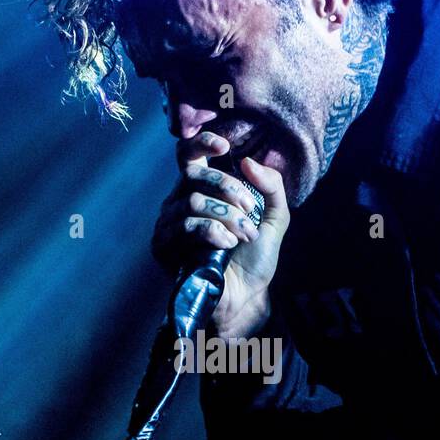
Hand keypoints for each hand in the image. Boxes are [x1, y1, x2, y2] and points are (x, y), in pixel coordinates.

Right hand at [151, 129, 289, 339]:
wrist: (245, 296)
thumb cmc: (254, 258)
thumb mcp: (275, 218)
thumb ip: (271, 186)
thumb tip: (248, 162)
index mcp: (202, 189)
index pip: (188, 155)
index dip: (202, 143)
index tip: (224, 146)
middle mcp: (180, 201)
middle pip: (194, 174)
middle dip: (228, 188)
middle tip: (249, 209)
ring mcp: (169, 223)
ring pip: (193, 201)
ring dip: (227, 217)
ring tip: (244, 235)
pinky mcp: (164, 246)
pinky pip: (186, 226)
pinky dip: (213, 232)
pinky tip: (226, 245)